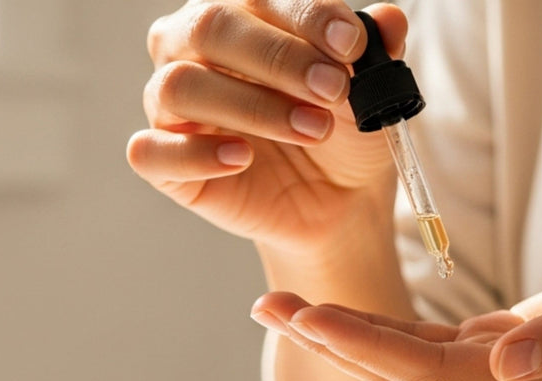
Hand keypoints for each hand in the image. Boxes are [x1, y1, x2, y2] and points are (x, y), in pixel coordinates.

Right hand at [132, 1, 407, 252]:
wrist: (337, 200)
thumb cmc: (341, 129)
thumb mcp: (368, 90)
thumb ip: (374, 51)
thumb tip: (389, 21)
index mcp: (239, 12)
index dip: (307, 15)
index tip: (353, 43)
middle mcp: (191, 47)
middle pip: (209, 28)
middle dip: (278, 57)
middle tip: (334, 89)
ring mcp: (172, 104)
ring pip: (179, 86)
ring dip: (251, 106)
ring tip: (310, 129)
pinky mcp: (163, 160)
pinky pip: (152, 150)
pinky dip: (195, 153)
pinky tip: (241, 157)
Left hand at [251, 220, 541, 380]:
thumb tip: (505, 359)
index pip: (428, 372)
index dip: (363, 346)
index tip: (305, 316)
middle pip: (405, 378)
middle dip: (334, 345)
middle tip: (268, 304)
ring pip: (413, 369)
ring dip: (350, 342)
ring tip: (289, 309)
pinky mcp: (517, 361)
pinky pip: (439, 355)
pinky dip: (389, 337)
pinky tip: (351, 322)